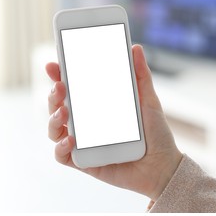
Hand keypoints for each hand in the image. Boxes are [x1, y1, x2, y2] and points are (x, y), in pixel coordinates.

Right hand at [45, 45, 181, 200]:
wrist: (163, 167)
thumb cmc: (155, 133)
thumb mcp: (148, 101)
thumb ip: (141, 76)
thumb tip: (135, 48)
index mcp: (97, 106)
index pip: (73, 88)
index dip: (59, 76)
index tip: (53, 64)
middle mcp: (86, 122)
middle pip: (58, 106)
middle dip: (53, 94)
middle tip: (60, 86)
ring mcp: (83, 142)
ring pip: (54, 128)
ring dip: (53, 118)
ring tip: (64, 112)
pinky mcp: (83, 162)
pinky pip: (62, 155)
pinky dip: (60, 147)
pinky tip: (70, 139)